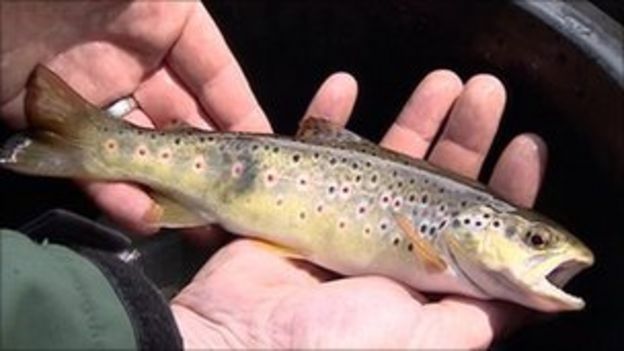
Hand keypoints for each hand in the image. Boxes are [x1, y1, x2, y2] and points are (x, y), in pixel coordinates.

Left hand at [1, 0, 269, 232]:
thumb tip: (229, 82)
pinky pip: (93, 167)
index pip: (216, 79)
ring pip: (143, 154)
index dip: (241, 115)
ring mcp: (96, 96)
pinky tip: (142, 215)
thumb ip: (187, 30)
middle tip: (237, 205)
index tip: (263, 153)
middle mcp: (136, 64)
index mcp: (166, 26)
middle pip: (185, 123)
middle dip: (211, 166)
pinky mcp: (54, 125)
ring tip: (198, 228)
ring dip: (169, 191)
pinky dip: (118, 193)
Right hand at [171, 71, 547, 348]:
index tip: (524, 149)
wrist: (239, 338)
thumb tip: (540, 299)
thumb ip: (480, 316)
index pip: (475, 229)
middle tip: (484, 94)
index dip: (504, 187)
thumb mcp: (426, 339)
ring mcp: (342, 220)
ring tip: (440, 83)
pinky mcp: (298, 202)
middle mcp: (386, 248)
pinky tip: (344, 88)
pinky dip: (325, 114)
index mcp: (421, 280)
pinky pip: (314, 146)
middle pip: (435, 181)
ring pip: (385, 157)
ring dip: (412, 116)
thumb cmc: (333, 345)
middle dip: (464, 135)